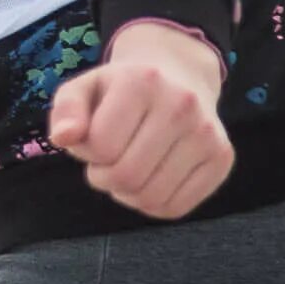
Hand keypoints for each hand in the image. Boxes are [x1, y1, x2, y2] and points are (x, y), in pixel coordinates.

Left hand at [48, 19, 232, 219]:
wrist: (178, 76)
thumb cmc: (120, 89)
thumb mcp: (83, 88)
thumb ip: (65, 110)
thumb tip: (62, 138)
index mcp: (141, 82)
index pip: (102, 146)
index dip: (86, 152)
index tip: (91, 141)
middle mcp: (181, 106)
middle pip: (128, 175)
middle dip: (103, 178)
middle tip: (103, 164)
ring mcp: (207, 134)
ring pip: (152, 197)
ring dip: (126, 194)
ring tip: (123, 171)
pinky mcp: (222, 159)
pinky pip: (176, 207)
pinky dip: (151, 205)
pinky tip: (146, 182)